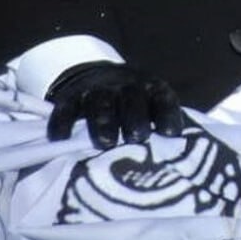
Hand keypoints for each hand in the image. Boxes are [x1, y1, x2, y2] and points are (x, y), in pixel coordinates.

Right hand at [45, 61, 184, 148]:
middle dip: (135, 117)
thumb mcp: (151, 109)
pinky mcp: (70, 98)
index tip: (171, 134)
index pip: (162, 98)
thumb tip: (179, 161)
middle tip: (137, 137)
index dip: (167, 113)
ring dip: (103, 120)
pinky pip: (65, 108)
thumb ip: (160, 129)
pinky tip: (62, 138)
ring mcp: (96, 90)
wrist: (95, 78)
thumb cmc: (134, 107)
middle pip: (131, 98)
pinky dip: (62, 123)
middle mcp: (124, 86)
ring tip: (106, 142)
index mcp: (150, 88)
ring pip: (99, 101)